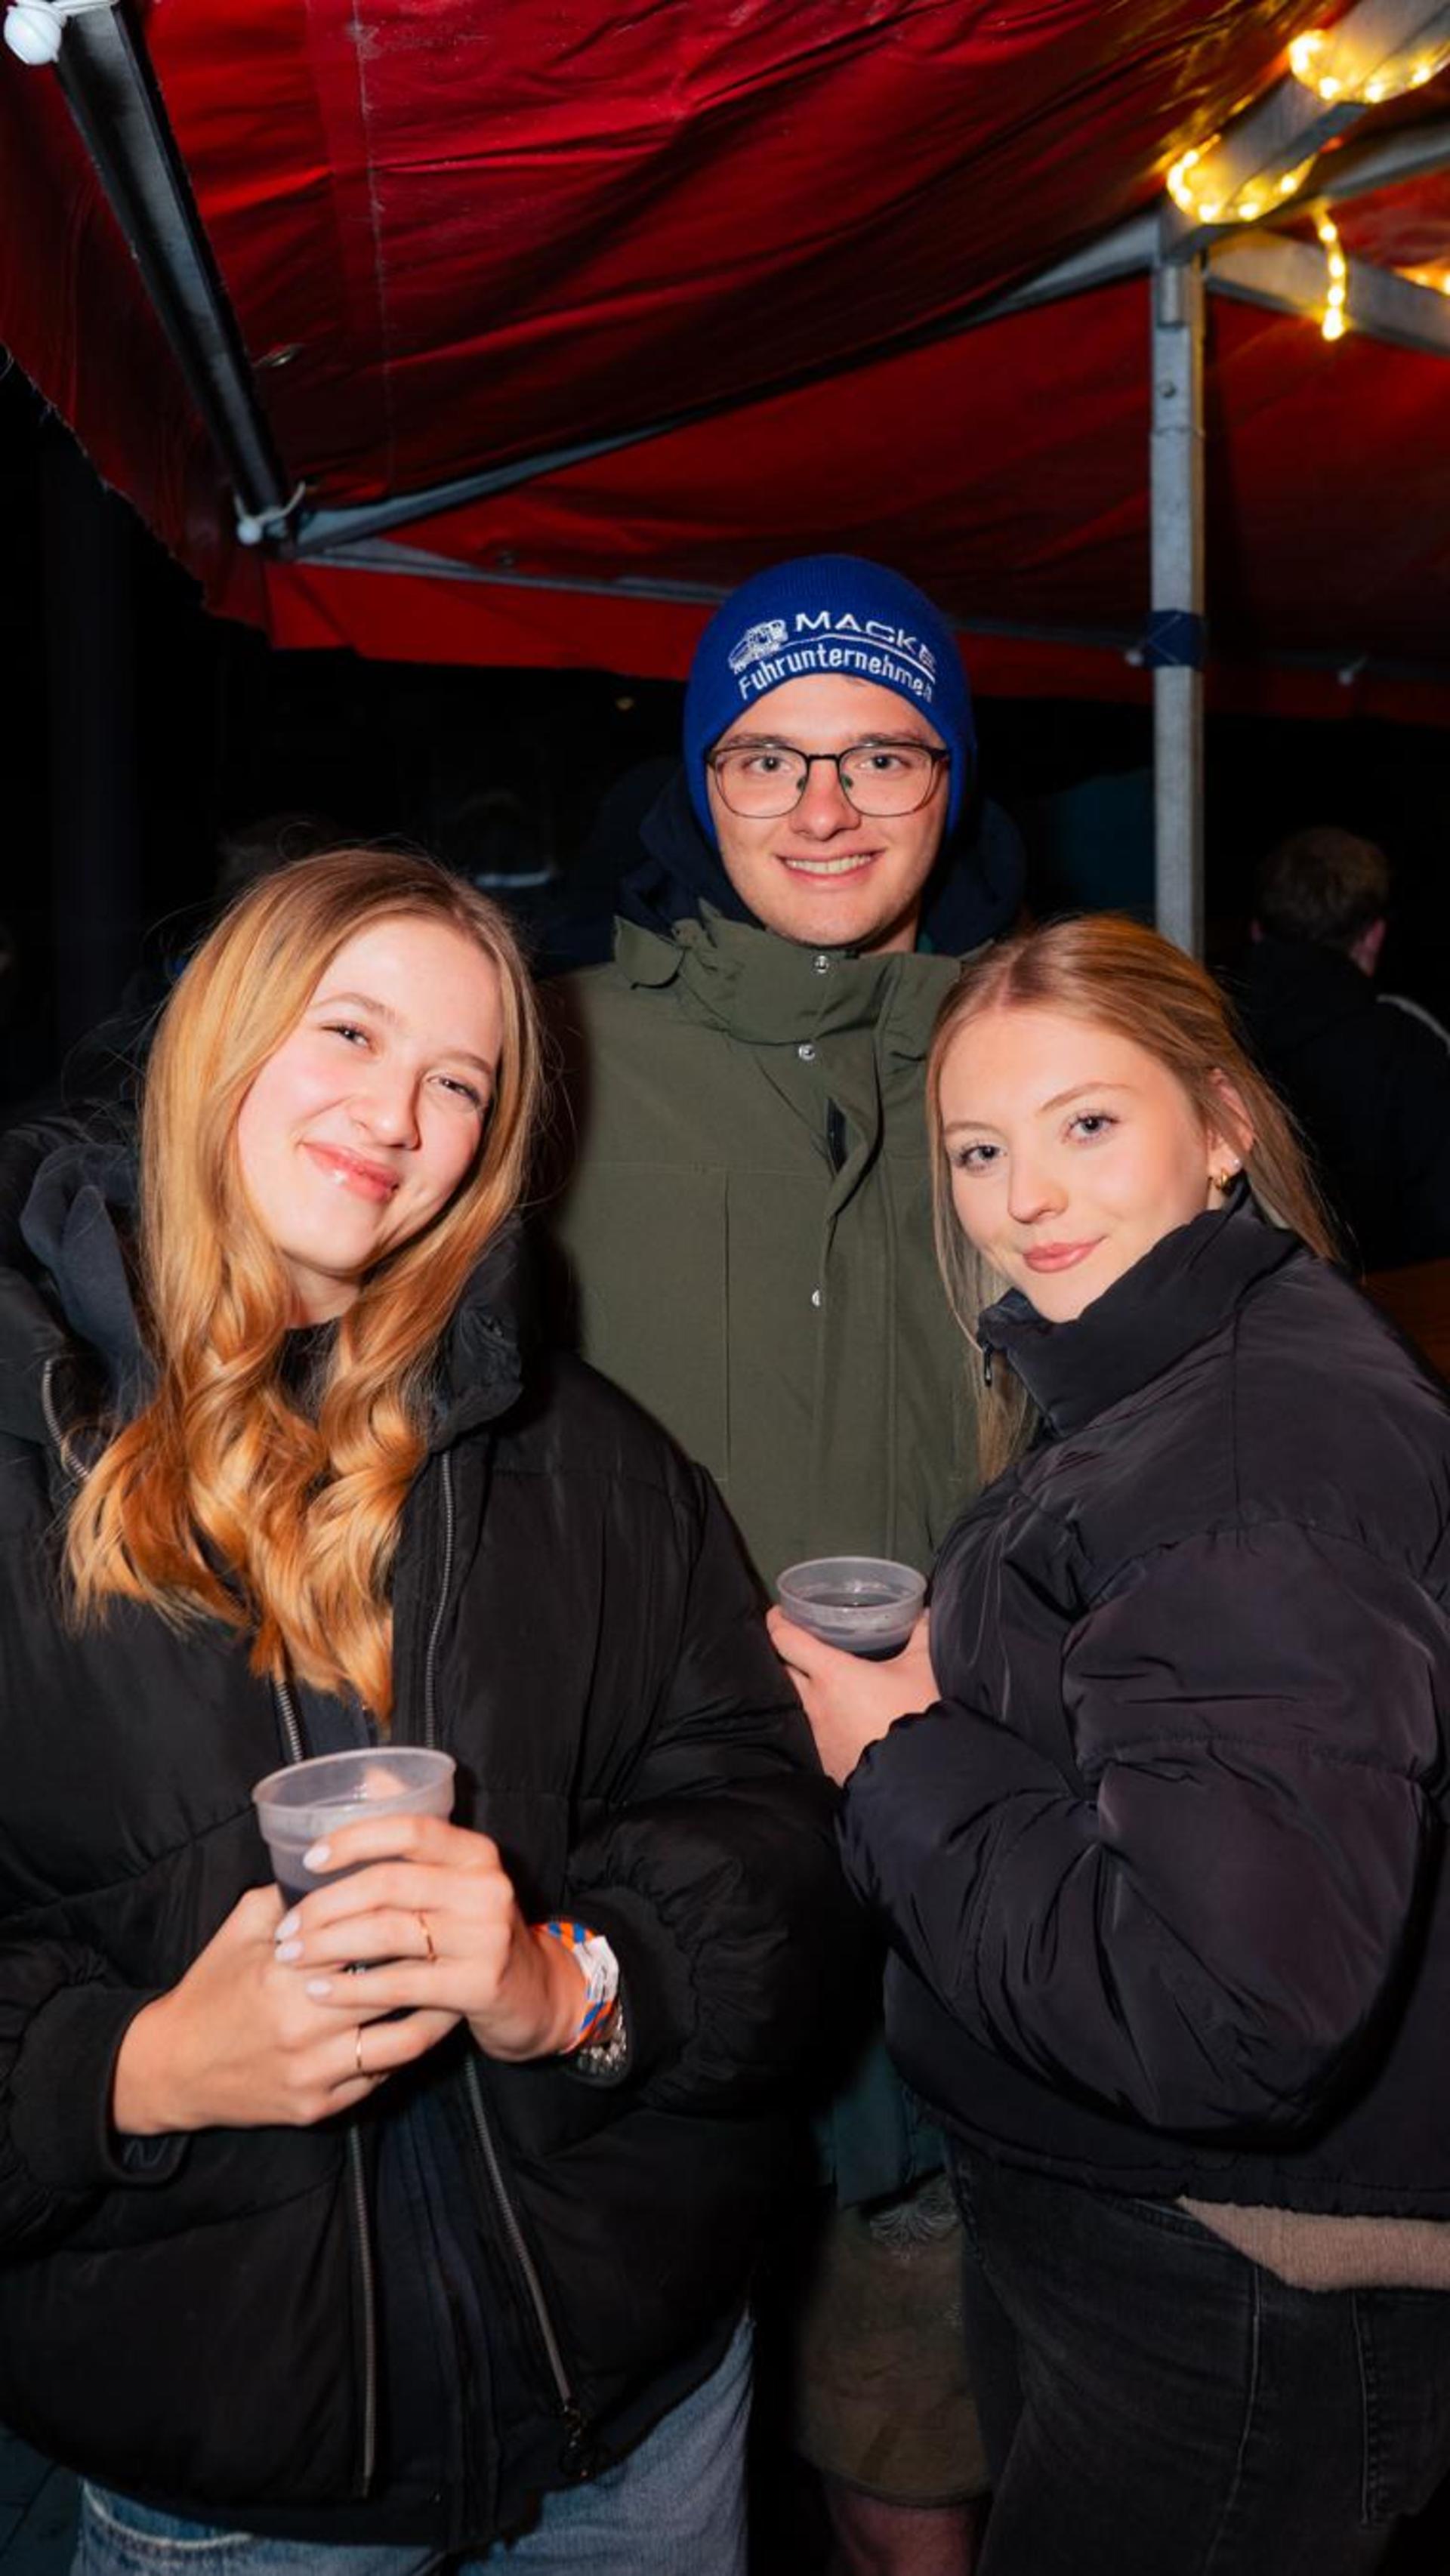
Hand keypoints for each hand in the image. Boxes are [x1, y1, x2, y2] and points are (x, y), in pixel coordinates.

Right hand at [112, 1884, 458, 2135]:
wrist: (171, 2068)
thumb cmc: (210, 1987)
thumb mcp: (241, 1927)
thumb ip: (289, 1894)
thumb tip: (340, 1864)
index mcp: (285, 1970)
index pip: (369, 1938)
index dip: (408, 1922)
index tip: (437, 1905)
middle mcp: (303, 2024)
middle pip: (395, 1987)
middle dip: (431, 1964)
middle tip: (459, 1945)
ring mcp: (313, 2071)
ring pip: (403, 2041)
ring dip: (436, 2015)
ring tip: (455, 1988)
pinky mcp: (317, 2107)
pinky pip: (381, 2078)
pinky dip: (405, 2052)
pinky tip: (420, 2029)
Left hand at [268, 1815, 587, 2063]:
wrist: (534, 1993)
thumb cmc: (477, 1930)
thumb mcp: (459, 1879)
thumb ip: (417, 1840)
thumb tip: (369, 1778)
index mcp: (476, 1853)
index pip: (410, 1828)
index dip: (355, 1839)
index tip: (310, 1859)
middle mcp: (486, 1888)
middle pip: (388, 1885)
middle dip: (326, 1905)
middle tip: (288, 1927)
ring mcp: (485, 1937)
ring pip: (387, 1933)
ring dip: (329, 1946)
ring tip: (293, 1955)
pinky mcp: (478, 1984)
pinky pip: (399, 1984)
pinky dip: (351, 1988)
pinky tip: (320, 1991)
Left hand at [767, 1607, 937, 1784]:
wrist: (918, 1778)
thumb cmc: (915, 1714)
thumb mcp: (922, 1667)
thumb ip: (919, 1634)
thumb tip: (923, 1613)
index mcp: (831, 1674)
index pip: (786, 1640)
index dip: (778, 1623)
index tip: (778, 1614)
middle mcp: (814, 1703)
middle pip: (783, 1671)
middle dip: (787, 1656)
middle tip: (801, 1645)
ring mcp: (816, 1735)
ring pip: (799, 1704)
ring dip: (806, 1692)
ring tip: (823, 1683)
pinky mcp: (825, 1761)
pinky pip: (814, 1733)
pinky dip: (822, 1721)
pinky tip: (838, 1720)